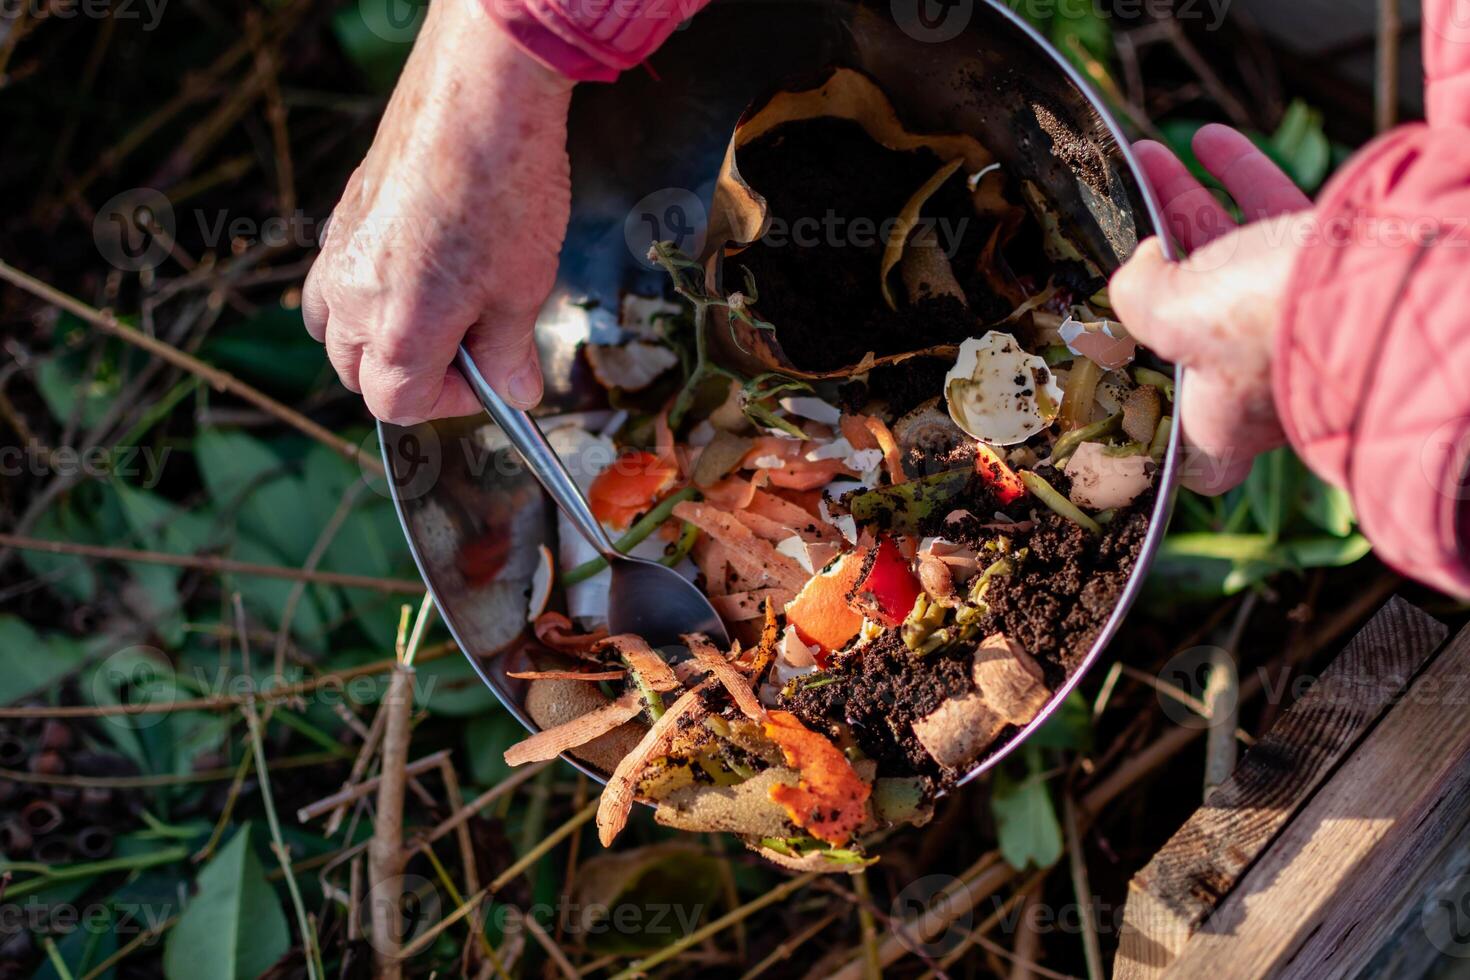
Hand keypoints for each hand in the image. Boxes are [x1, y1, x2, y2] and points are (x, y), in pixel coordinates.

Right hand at [303, 0, 573, 421]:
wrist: (479, 95)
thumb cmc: (506, 188)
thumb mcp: (525, 288)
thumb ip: (511, 352)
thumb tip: (516, 391)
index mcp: (399, 330)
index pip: (399, 404)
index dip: (451, 403)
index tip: (492, 381)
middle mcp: (353, 298)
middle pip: (359, 373)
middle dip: (413, 376)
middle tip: (472, 351)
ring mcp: (338, 254)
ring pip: (335, 328)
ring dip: (378, 339)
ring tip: (437, 314)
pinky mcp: (341, 215)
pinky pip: (335, 278)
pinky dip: (365, 293)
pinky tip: (416, 267)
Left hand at [1110, 124, 1313, 493]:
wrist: (1381, 276)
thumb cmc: (1264, 325)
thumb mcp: (1169, 319)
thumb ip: (1137, 294)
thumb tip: (1141, 260)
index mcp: (1222, 418)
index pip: (1193, 450)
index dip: (1162, 421)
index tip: (1132, 387)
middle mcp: (1257, 375)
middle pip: (1189, 316)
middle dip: (1152, 260)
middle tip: (1120, 212)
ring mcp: (1291, 317)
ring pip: (1228, 251)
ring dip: (1187, 196)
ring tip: (1150, 153)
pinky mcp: (1323, 263)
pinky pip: (1273, 212)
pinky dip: (1241, 172)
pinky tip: (1209, 137)